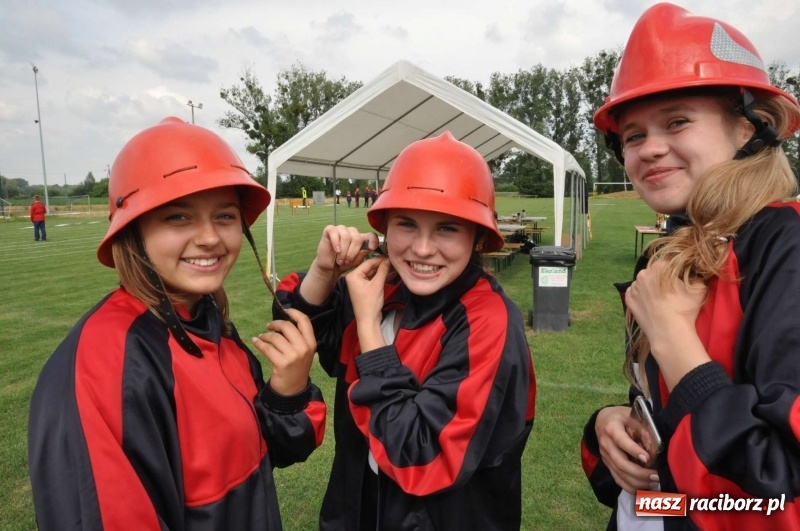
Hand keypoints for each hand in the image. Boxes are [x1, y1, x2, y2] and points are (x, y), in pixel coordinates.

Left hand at [251, 308, 316, 395]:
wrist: (292, 389)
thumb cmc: (297, 368)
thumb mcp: (303, 352)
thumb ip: (298, 338)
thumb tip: (283, 322)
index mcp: (311, 343)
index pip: (305, 321)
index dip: (294, 312)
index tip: (285, 310)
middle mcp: (304, 348)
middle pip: (287, 326)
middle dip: (275, 324)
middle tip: (269, 326)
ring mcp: (293, 356)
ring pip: (276, 337)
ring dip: (265, 335)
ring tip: (262, 337)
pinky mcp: (282, 363)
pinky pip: (267, 348)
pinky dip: (259, 343)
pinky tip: (256, 341)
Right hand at [313, 225, 378, 277]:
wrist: (330, 268)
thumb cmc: (344, 263)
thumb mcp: (356, 260)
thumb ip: (363, 253)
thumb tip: (371, 247)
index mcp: (360, 238)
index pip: (370, 235)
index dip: (373, 240)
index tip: (372, 247)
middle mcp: (352, 232)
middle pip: (357, 238)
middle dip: (352, 252)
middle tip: (347, 261)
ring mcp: (341, 229)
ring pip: (346, 237)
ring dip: (343, 251)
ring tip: (340, 260)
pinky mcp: (330, 229)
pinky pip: (334, 233)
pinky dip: (336, 243)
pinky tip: (336, 250)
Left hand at [345, 257, 391, 351]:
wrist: (368, 320)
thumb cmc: (370, 303)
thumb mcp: (377, 285)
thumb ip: (382, 270)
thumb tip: (388, 259)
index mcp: (353, 275)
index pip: (368, 263)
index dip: (380, 259)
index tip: (391, 255)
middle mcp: (354, 278)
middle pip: (370, 268)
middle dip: (382, 265)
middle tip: (394, 261)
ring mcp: (359, 283)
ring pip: (373, 273)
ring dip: (383, 271)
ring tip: (395, 267)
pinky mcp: (365, 288)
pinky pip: (374, 279)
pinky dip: (381, 277)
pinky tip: (392, 274)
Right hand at [595, 406, 658, 492]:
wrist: (602, 421)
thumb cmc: (621, 417)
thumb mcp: (630, 415)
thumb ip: (642, 427)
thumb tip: (657, 444)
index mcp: (611, 428)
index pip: (621, 441)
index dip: (633, 450)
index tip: (647, 458)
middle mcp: (606, 444)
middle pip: (620, 463)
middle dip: (639, 473)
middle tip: (656, 476)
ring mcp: (605, 457)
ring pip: (619, 474)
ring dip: (638, 482)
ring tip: (654, 482)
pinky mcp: (607, 465)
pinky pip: (618, 480)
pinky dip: (631, 487)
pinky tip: (645, 487)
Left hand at [625, 260, 709, 388]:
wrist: (669, 332)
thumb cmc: (684, 308)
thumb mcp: (699, 288)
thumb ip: (697, 276)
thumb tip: (694, 272)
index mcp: (657, 268)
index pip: (667, 263)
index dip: (674, 270)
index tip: (678, 280)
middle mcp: (642, 275)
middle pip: (653, 272)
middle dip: (661, 278)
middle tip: (670, 291)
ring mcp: (633, 288)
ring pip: (643, 282)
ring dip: (650, 286)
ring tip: (660, 299)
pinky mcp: (628, 300)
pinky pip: (635, 293)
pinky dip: (642, 296)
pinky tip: (651, 304)